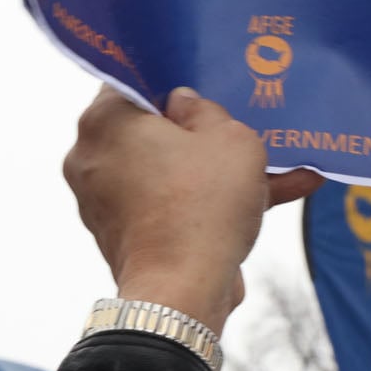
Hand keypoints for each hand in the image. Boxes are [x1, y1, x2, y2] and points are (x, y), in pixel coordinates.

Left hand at [63, 85, 320, 335]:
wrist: (182, 291)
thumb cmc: (203, 204)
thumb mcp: (230, 138)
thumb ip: (207, 110)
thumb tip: (184, 104)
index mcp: (103, 121)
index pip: (132, 80)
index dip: (173, 80)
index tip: (206, 83)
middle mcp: (89, 156)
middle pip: (150, 128)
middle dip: (202, 131)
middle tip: (242, 123)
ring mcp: (100, 198)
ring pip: (166, 169)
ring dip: (217, 169)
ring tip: (280, 168)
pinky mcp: (119, 232)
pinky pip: (166, 202)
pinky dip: (205, 200)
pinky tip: (273, 197)